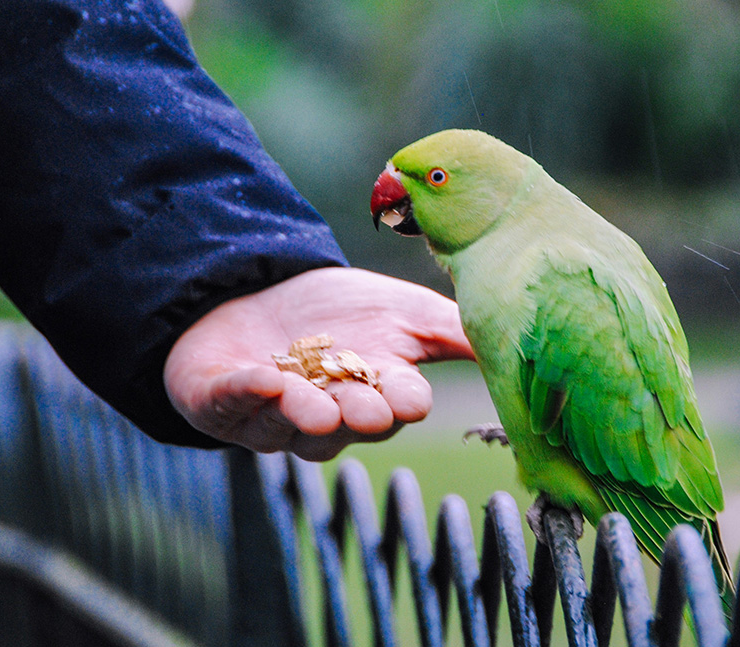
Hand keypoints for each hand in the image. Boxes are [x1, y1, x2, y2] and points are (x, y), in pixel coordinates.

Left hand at [164, 267, 474, 460]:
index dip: (403, 401)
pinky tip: (263, 378)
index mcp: (379, 391)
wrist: (258, 292)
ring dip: (303, 412)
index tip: (411, 398)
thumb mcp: (406, 311)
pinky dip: (247, 392)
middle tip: (367, 408)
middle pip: (349, 423)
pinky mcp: (223, 399)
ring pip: (291, 425)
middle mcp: (331, 413)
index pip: (398, 403)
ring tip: (313, 403)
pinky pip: (233, 403)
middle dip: (358, 414)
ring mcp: (274, 414)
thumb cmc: (342, 309)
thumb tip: (516, 339)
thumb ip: (456, 332)